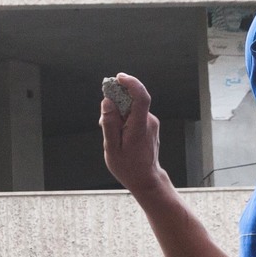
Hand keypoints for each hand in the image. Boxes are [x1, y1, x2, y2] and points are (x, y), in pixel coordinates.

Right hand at [99, 72, 163, 194]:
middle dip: (115, 105)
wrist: (146, 179)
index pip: (141, 97)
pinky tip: (119, 136)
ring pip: (131, 109)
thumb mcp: (112, 148)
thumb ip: (109, 124)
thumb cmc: (128, 167)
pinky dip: (124, 120)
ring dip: (118, 115)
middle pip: (131, 101)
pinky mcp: (149, 125)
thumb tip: (107, 102)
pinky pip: (134, 115)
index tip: (118, 78)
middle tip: (104, 121)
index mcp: (139, 126)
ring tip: (112, 135)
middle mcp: (149, 121)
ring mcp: (151, 123)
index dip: (131, 83)